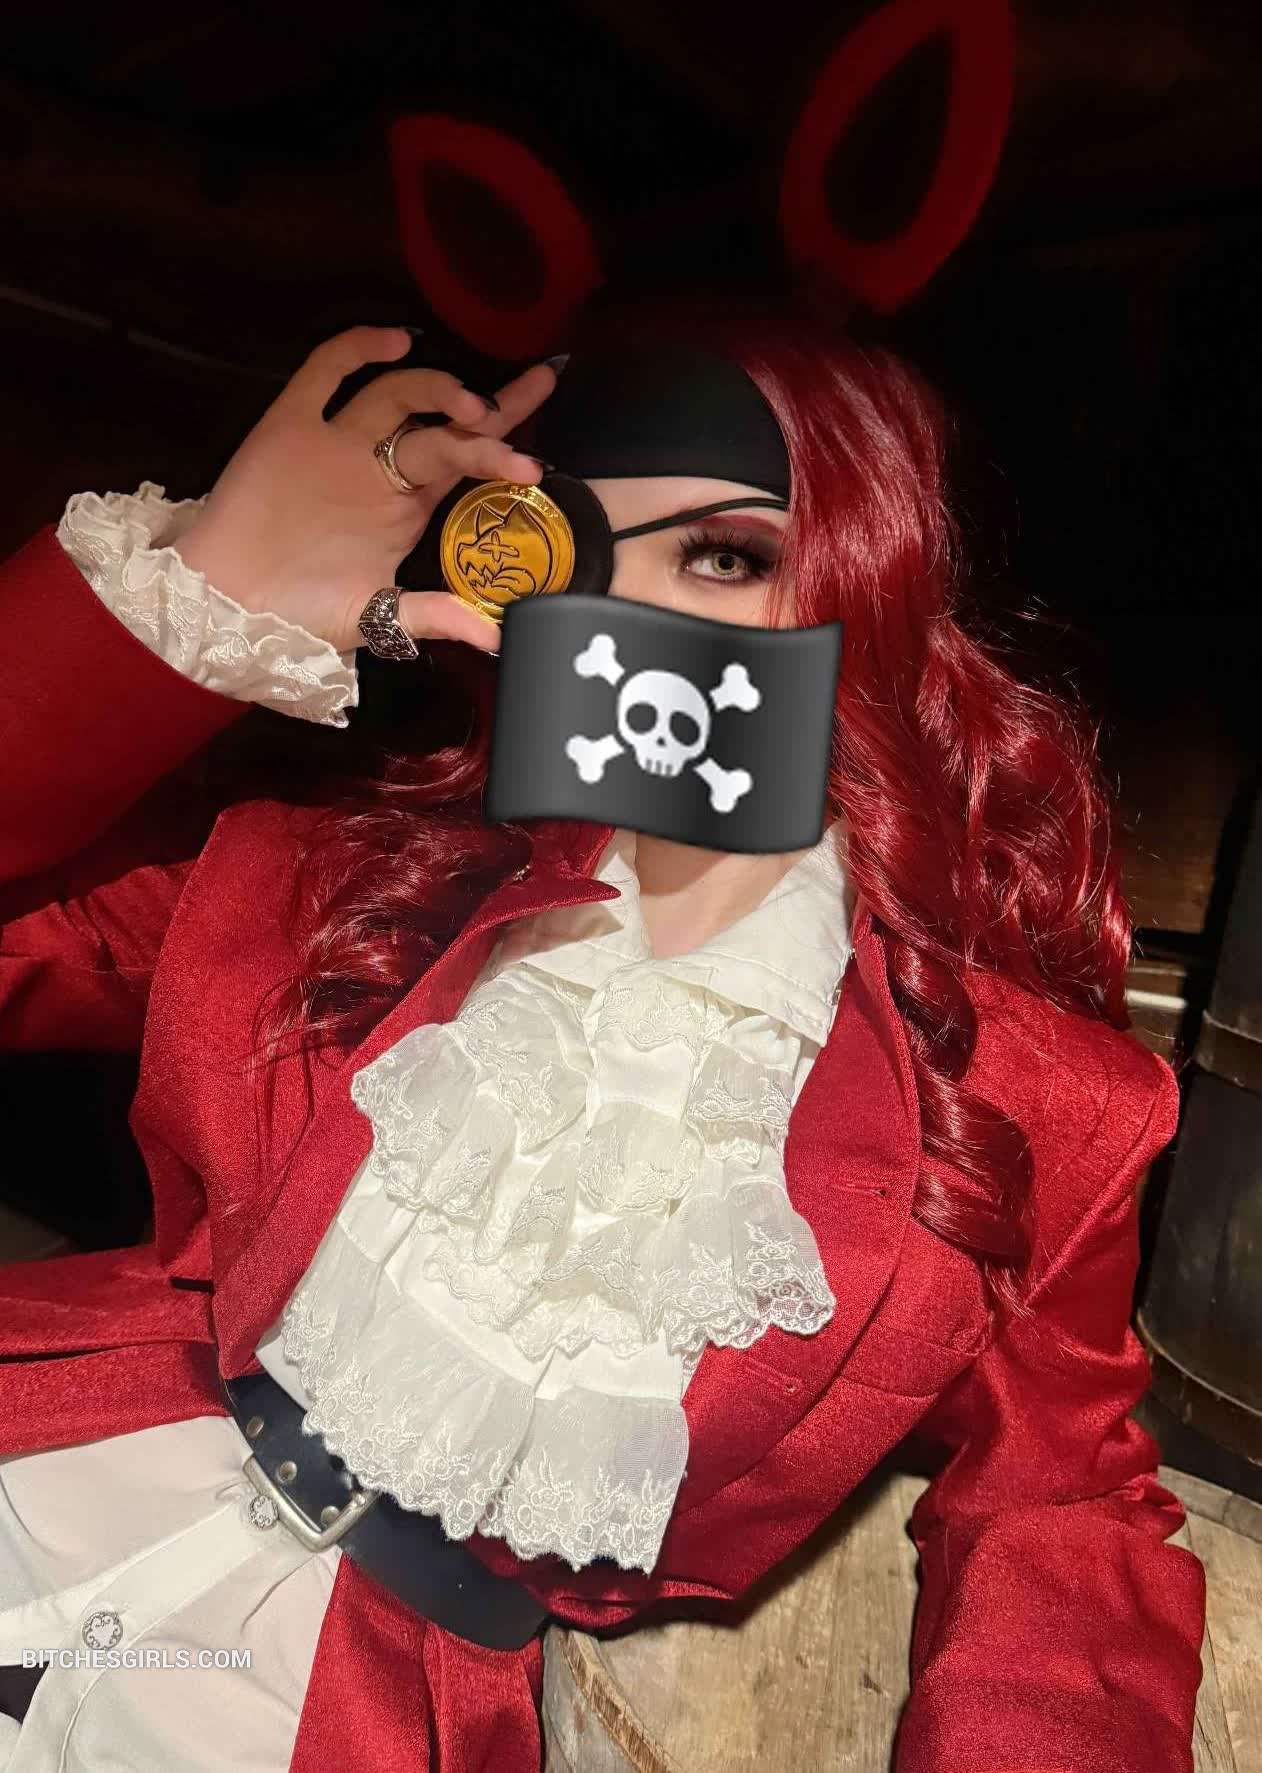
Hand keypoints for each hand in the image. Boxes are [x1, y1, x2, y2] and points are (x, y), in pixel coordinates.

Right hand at [174, 324, 559, 655]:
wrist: (228, 607)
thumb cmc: (300, 614)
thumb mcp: (379, 617)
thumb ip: (437, 616)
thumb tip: (499, 638)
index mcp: (406, 508)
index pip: (465, 463)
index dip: (502, 448)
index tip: (538, 459)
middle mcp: (378, 468)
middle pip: (443, 425)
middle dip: (490, 414)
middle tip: (526, 401)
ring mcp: (336, 443)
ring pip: (394, 395)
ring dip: (435, 389)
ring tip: (468, 404)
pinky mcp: (290, 426)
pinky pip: (325, 374)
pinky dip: (358, 351)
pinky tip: (397, 343)